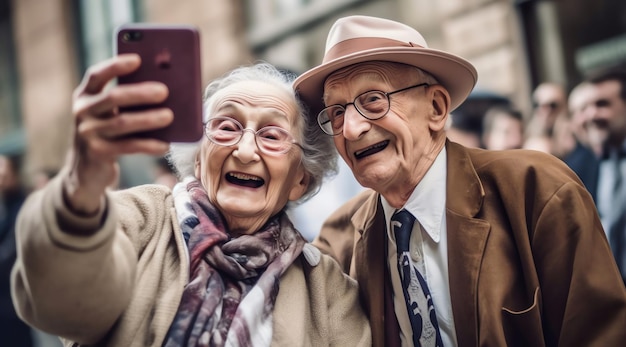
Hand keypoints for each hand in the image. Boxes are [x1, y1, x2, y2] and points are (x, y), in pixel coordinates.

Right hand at [63, 54, 173, 214]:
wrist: (87, 170)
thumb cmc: (109, 133)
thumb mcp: (110, 113)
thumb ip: (127, 101)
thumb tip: (165, 89)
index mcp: (85, 95)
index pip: (96, 75)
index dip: (115, 66)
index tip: (137, 59)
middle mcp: (82, 111)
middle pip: (113, 98)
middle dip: (140, 93)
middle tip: (164, 91)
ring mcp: (87, 133)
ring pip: (122, 123)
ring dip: (148, 119)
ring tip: (170, 116)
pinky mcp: (98, 153)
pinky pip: (128, 147)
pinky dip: (148, 145)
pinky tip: (165, 145)